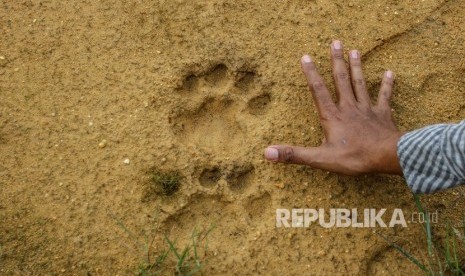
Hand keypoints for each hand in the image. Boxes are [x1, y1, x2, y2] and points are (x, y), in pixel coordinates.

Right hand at [264, 40, 402, 174]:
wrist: (387, 157)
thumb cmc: (354, 157)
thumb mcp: (320, 158)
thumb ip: (294, 154)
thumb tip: (267, 153)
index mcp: (332, 116)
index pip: (318, 90)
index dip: (311, 73)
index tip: (306, 57)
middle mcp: (349, 107)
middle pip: (341, 80)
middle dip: (337, 61)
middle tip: (335, 42)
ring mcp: (367, 109)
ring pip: (360, 84)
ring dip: (357, 67)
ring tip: (355, 51)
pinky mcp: (383, 115)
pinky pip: (384, 96)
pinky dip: (387, 85)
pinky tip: (389, 73)